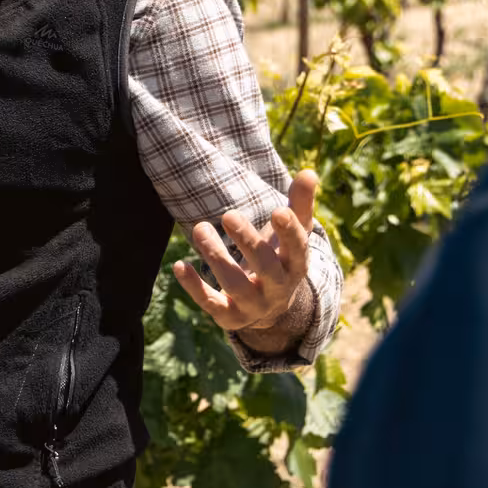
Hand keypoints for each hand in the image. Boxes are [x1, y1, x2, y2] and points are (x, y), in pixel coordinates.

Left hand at [173, 171, 317, 343]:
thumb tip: (309, 171)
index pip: (298, 249)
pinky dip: (194, 286)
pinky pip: (211, 303)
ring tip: (200, 229)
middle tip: (229, 214)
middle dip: (248, 241)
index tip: (278, 210)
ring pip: (235, 284)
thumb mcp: (291, 234)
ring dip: (217, 257)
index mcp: (296, 265)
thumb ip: (299, 205)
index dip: (289, 231)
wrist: (270, 308)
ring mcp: (254, 305)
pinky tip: (179, 265)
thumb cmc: (279, 258)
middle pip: (266, 267)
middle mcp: (278, 289)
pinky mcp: (229, 316)